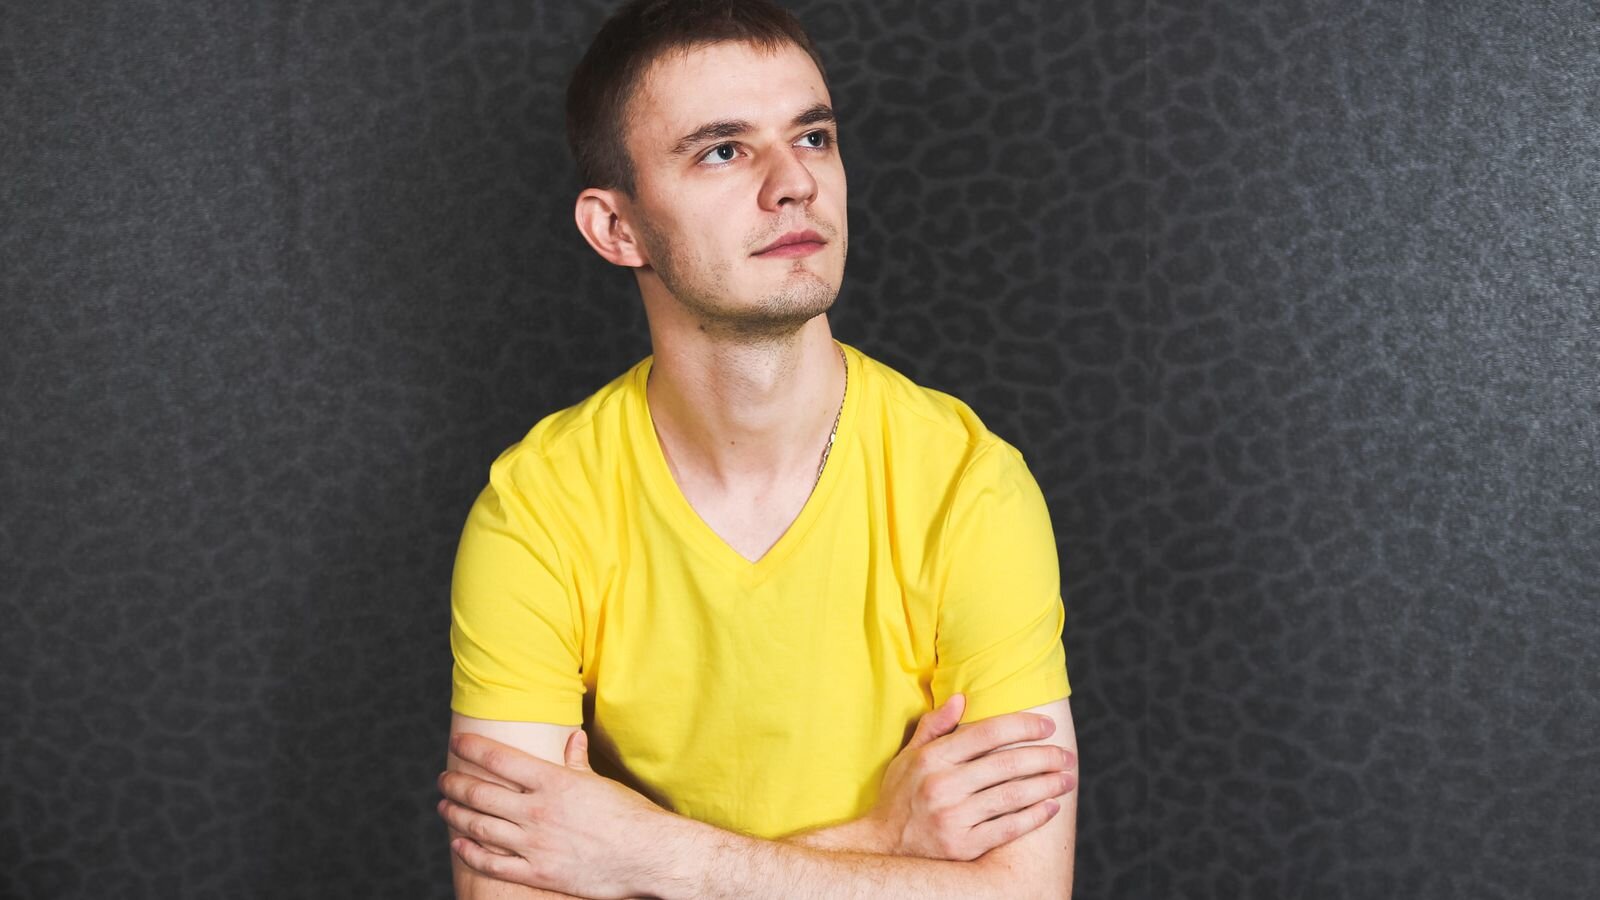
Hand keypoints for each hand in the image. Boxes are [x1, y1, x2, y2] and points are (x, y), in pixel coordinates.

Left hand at [438, 730, 673, 898]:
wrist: (648, 854)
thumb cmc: (629, 815)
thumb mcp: (600, 782)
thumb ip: (578, 761)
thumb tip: (573, 738)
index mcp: (553, 781)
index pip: (500, 759)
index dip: (473, 749)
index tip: (457, 742)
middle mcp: (537, 810)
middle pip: (481, 793)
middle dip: (455, 784)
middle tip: (443, 779)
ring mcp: (534, 844)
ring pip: (480, 827)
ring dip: (456, 815)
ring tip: (444, 807)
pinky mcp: (537, 873)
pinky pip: (493, 864)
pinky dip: (471, 852)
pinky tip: (459, 843)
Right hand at [865, 694, 1076, 860]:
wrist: (883, 847)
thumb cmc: (900, 796)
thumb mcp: (908, 756)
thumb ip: (935, 726)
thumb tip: (961, 698)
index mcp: (931, 759)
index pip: (986, 733)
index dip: (1021, 726)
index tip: (1046, 726)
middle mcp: (942, 786)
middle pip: (1006, 765)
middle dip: (1043, 757)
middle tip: (1066, 755)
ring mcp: (952, 818)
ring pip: (1012, 796)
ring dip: (1046, 785)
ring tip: (1066, 779)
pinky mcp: (962, 846)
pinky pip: (1007, 828)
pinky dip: (1033, 817)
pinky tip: (1050, 807)